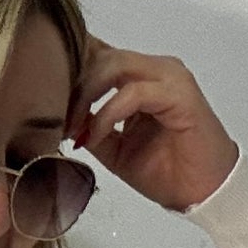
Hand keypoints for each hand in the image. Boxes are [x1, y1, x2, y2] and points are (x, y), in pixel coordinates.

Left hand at [69, 39, 238, 213]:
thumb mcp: (113, 148)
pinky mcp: (179, 94)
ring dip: (85, 96)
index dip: (68, 70)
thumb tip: (57, 116)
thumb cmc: (167, 171)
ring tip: (72, 127)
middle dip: (70, 83)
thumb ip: (89, 125)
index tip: (42, 99)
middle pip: (99, 54)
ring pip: (113, 65)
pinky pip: (133, 92)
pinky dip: (107, 114)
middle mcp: (154, 68)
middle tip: (52, 117)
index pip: (97, 53)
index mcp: (139, 76)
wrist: (205, 194)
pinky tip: (94, 136)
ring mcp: (169, 77)